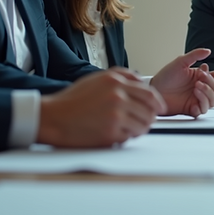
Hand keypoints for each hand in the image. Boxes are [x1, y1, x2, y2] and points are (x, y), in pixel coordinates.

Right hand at [36, 67, 165, 146]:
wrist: (53, 117)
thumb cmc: (72, 100)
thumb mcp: (96, 79)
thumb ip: (120, 77)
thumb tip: (141, 81)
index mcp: (115, 81)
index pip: (149, 93)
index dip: (158, 103)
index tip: (161, 109)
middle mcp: (118, 96)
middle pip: (149, 111)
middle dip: (148, 118)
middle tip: (142, 122)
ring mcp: (115, 114)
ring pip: (143, 126)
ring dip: (138, 130)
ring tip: (126, 129)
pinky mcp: (110, 132)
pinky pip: (129, 137)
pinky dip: (125, 138)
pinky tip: (115, 134)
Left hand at [151, 48, 213, 116]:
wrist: (154, 90)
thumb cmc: (165, 77)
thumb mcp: (180, 62)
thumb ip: (194, 55)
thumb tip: (208, 51)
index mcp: (203, 77)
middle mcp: (203, 89)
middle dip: (213, 83)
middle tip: (201, 77)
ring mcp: (199, 99)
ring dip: (208, 92)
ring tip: (196, 86)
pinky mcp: (193, 109)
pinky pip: (206, 108)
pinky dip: (203, 101)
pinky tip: (195, 95)